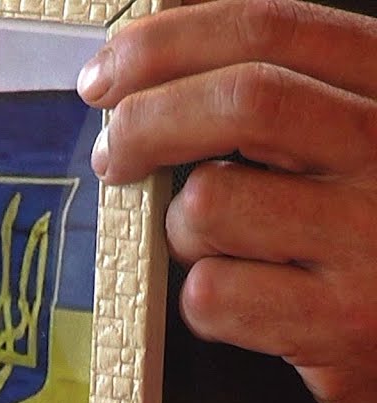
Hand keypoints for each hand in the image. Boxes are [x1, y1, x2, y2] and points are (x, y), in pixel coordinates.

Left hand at [79, 0, 376, 402]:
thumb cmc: (361, 224)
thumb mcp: (341, 134)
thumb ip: (271, 83)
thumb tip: (151, 42)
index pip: (271, 29)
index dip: (166, 44)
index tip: (105, 73)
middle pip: (242, 101)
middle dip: (144, 122)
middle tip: (111, 155)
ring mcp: (372, 238)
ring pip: (211, 202)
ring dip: (179, 229)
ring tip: (213, 248)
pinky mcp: (340, 321)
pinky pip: (212, 292)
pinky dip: (201, 300)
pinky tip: (240, 302)